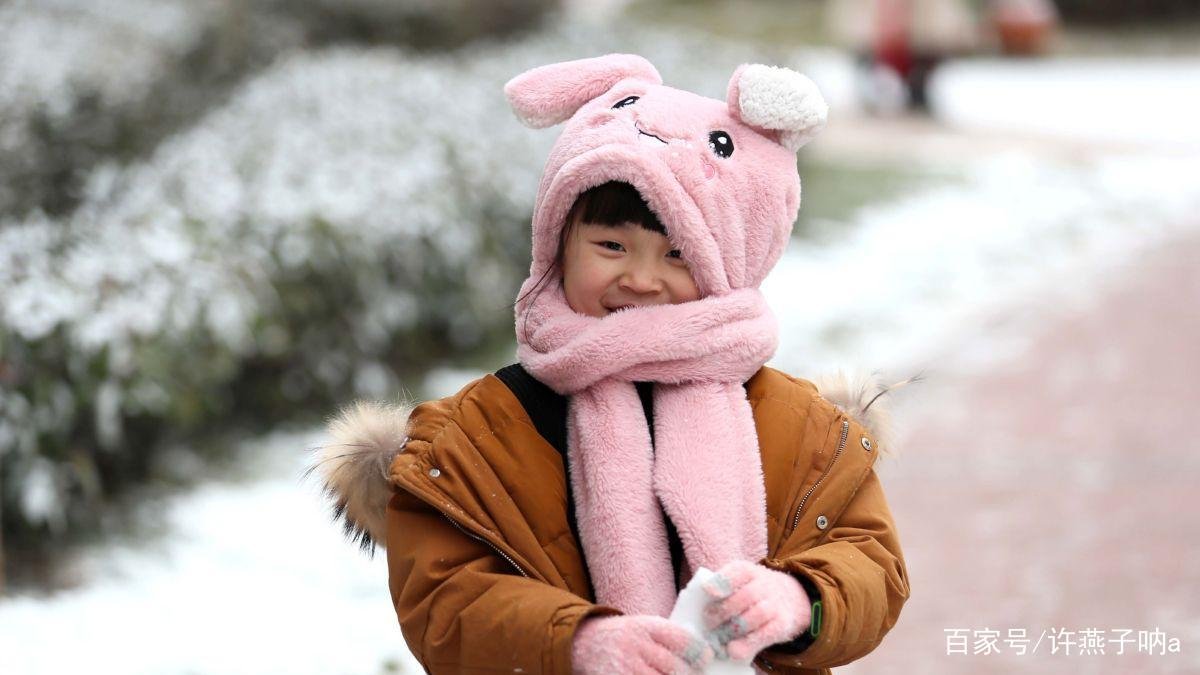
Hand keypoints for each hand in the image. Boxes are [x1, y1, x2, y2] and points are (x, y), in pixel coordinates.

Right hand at [572, 614, 713, 674]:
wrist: (584, 643)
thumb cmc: (623, 636)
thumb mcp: (642, 626)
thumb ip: (666, 637)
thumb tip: (701, 654)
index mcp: (645, 627)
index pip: (680, 639)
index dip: (698, 651)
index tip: (706, 659)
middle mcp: (635, 645)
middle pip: (673, 666)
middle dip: (687, 674)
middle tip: (692, 673)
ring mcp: (625, 667)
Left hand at [701, 560, 811, 660]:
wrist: (788, 597)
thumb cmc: (751, 590)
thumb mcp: (739, 581)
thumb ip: (721, 588)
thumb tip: (699, 602)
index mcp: (749, 571)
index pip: (739, 571)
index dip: (723, 581)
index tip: (708, 591)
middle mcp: (765, 585)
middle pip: (747, 595)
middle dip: (724, 611)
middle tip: (708, 622)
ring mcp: (776, 605)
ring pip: (757, 615)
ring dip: (735, 629)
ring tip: (718, 637)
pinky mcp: (782, 625)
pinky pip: (766, 635)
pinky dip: (748, 644)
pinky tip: (733, 650)